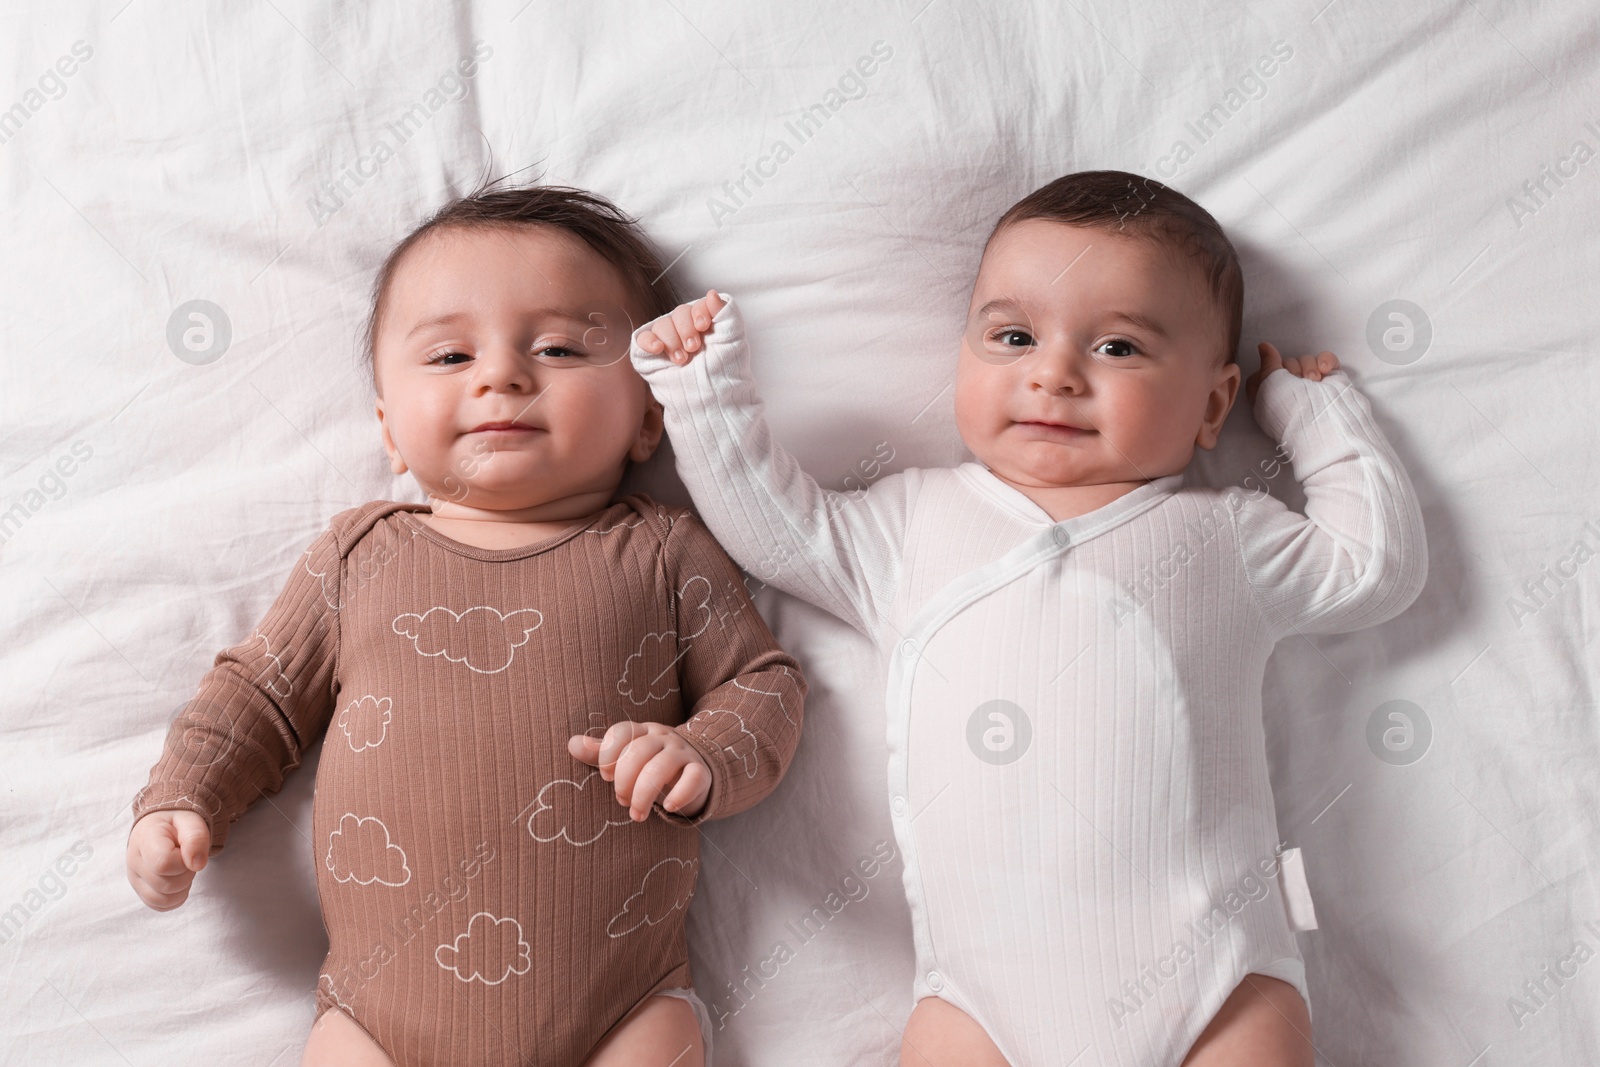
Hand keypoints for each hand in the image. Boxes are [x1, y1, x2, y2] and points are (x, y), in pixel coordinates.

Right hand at [126, 810, 210, 910]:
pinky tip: (178, 879)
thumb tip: (197, 865)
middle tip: (187, 857)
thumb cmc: (177, 823)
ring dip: (182, 887)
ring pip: (162, 900)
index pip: (163, 864)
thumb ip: (196, 839)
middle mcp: (133, 862)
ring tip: (182, 868)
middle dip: (186, 874)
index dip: (183, 862)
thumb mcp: (191, 821)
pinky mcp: (140, 890)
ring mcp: (134, 879)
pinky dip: (175, 897)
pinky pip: (160, 906)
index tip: (187, 850)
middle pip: (165, 885)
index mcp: (144, 839)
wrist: (162, 826)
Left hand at [568, 721, 711, 820]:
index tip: (605, 777)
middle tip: (621, 801)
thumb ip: (599, 753)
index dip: (608, 755)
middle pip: (639, 751)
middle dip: (624, 781)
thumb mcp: (625, 759)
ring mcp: (683, 753)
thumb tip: (572, 744)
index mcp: (642, 731)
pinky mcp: (701, 772)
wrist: (692, 774)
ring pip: (662, 767)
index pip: (621, 732)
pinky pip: (693, 778)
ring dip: (644, 795)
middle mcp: (663, 737)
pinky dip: (679, 795)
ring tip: (637, 815)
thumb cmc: (649, 767)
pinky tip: (668, 807)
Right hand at [634, 289, 726, 365]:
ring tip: (682, 360)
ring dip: (672, 340)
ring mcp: (668, 341)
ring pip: (662, 324)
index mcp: (704, 323)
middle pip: (679, 313)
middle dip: (686, 329)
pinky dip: (648, 340)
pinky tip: (658, 348)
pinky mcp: (652, 354)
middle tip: (693, 348)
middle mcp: (685, 329)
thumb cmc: (724, 372)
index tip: (704, 326)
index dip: (699, 312)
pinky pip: (643, 339)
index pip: (696, 306)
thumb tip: (712, 294)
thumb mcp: (733, 340)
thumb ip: (726, 314)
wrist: (712, 399)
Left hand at [1246, 342, 1340, 406]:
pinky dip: (1326, 361)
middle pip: (1286, 363)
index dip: (1267, 370)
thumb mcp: (1269, 383)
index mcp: (1270, 397)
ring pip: (1305, 360)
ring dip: (1308, 367)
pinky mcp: (1330, 380)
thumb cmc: (1289, 405)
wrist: (1323, 419)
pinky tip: (1325, 370)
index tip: (1272, 376)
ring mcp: (1311, 386)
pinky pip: (1326, 360)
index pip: (1264, 373)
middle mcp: (1290, 391)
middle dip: (1291, 369)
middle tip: (1296, 382)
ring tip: (1313, 381)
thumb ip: (1267, 363)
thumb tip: (1263, 346)